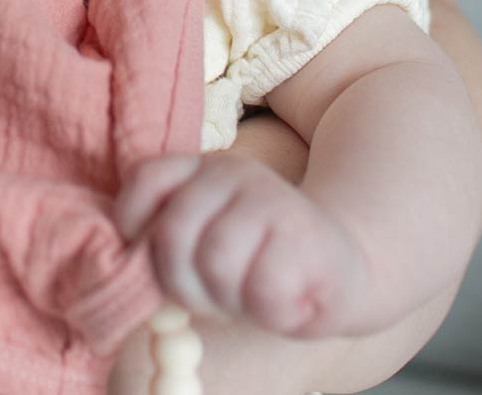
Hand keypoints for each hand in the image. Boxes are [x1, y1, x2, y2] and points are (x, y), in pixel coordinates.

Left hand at [113, 153, 368, 337]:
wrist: (352, 265)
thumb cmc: (264, 261)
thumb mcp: (210, 239)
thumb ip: (172, 239)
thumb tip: (130, 262)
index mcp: (200, 169)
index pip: (147, 179)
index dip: (132, 222)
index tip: (145, 258)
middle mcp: (231, 172)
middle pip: (173, 233)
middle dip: (183, 284)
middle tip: (212, 298)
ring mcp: (269, 198)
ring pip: (215, 263)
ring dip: (229, 300)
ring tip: (252, 296)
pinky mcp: (304, 235)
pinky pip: (261, 291)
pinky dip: (268, 312)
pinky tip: (286, 301)